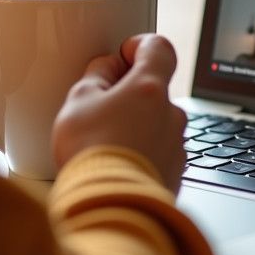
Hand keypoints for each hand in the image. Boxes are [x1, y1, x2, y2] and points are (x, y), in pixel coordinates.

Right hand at [52, 34, 187, 191]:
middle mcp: (171, 114)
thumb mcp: (78, 102)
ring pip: (157, 123)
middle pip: (156, 90)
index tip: (125, 54)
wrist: (110, 208)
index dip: (140, 46)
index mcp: (149, 88)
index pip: (159, 47)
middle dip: (131, 93)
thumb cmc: (91, 154)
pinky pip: (159, 152)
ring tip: (104, 143)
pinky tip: (117, 165)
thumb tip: (106, 68)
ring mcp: (176, 144)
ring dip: (136, 125)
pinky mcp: (176, 172)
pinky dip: (142, 153)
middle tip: (102, 106)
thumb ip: (95, 76)